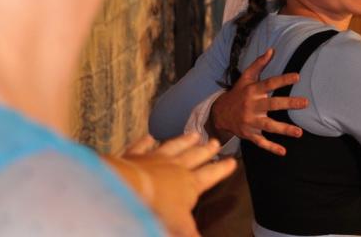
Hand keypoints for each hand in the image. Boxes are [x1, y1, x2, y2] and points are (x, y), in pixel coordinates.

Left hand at [107, 133, 235, 236]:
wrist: (128, 189)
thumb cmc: (157, 209)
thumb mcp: (180, 227)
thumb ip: (191, 234)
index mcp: (190, 183)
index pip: (210, 174)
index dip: (222, 169)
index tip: (232, 161)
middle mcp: (176, 167)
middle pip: (195, 156)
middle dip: (206, 150)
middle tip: (215, 141)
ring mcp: (155, 158)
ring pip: (174, 146)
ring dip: (184, 141)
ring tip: (194, 134)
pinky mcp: (135, 156)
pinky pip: (142, 146)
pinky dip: (146, 141)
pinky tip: (149, 136)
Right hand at [210, 48, 308, 155]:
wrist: (220, 113)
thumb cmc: (238, 93)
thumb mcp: (246, 77)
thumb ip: (259, 64)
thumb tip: (272, 50)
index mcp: (252, 91)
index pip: (269, 83)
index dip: (283, 80)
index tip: (298, 76)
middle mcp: (252, 106)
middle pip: (272, 104)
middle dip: (289, 104)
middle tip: (305, 102)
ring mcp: (250, 121)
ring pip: (268, 126)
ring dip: (284, 129)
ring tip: (299, 132)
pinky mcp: (249, 134)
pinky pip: (261, 142)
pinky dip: (271, 147)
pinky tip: (283, 151)